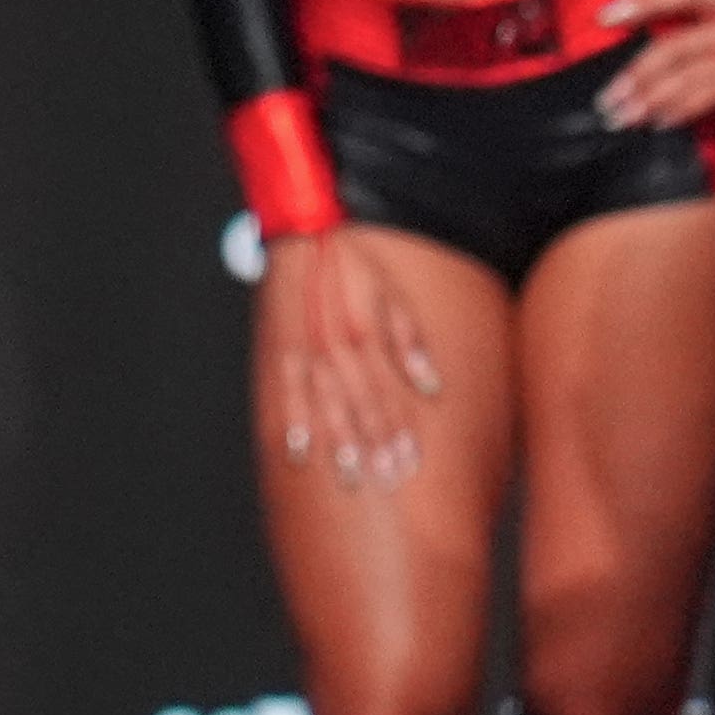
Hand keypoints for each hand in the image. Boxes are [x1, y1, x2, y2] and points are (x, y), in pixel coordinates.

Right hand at [261, 226, 442, 488]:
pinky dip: (292, 422)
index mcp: (363, 335)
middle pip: (357, 405)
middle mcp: (334, 348)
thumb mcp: (392, 297)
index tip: (409, 461)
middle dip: (374, 446)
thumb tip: (432, 388)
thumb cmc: (352, 266)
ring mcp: (305, 352)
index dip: (398, 429)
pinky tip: (298, 451)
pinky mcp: (282, 352)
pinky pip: (287, 392)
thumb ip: (410, 344)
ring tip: (349, 477)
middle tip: (386, 480)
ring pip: (324, 403)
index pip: (385, 392)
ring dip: (338, 443)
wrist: (305, 235)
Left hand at [596, 0, 714, 126]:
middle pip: (685, 35)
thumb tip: (639, 55)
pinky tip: (665, 121)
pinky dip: (690, 103)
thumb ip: (698, 33)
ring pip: (702, 59)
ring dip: (658, 89)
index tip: (602, 18)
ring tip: (628, 116)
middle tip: (607, 100)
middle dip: (639, 69)